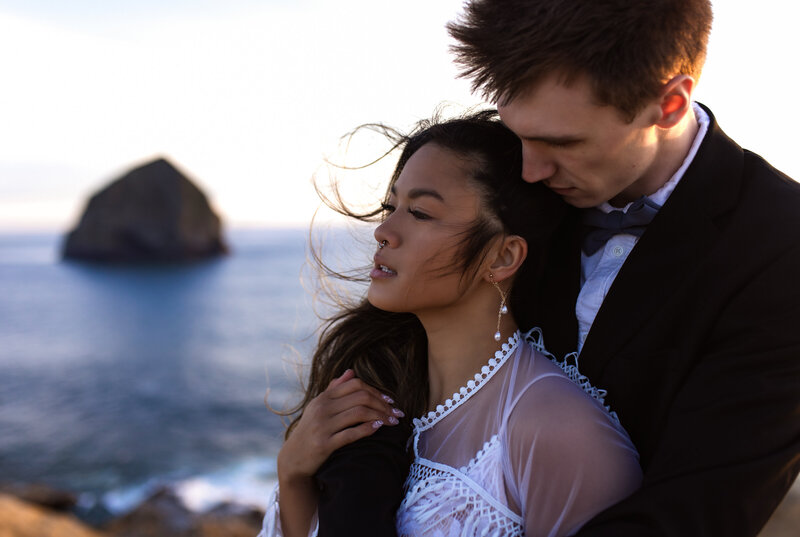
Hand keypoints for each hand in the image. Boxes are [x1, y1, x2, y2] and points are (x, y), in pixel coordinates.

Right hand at [278, 369, 404, 482]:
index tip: (390, 401)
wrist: (294, 459)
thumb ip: (334, 389)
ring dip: (381, 416)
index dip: (376, 391)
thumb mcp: (319, 407)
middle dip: (383, 405)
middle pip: (360, 397)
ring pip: (359, 413)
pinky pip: (351, 433)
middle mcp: (322, 408)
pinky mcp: (324, 444)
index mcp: (323, 398)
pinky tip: (379, 428)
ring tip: (392, 422)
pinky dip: (368, 429)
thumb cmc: (310, 431)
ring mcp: (322, 426)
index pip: (355, 384)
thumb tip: (351, 371)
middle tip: (396, 413)